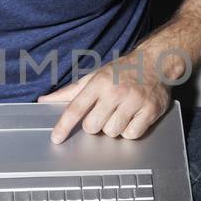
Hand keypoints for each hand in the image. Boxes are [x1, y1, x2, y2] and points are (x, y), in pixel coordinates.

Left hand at [36, 50, 173, 143]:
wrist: (156, 62)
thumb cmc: (122, 71)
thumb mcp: (95, 76)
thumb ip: (70, 91)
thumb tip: (44, 99)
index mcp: (99, 82)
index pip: (76, 108)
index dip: (64, 126)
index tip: (56, 138)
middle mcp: (116, 91)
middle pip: (93, 127)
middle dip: (94, 125)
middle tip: (103, 114)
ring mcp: (134, 101)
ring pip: (112, 132)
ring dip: (114, 128)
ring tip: (120, 114)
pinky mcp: (150, 110)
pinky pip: (132, 134)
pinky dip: (130, 131)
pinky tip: (133, 118)